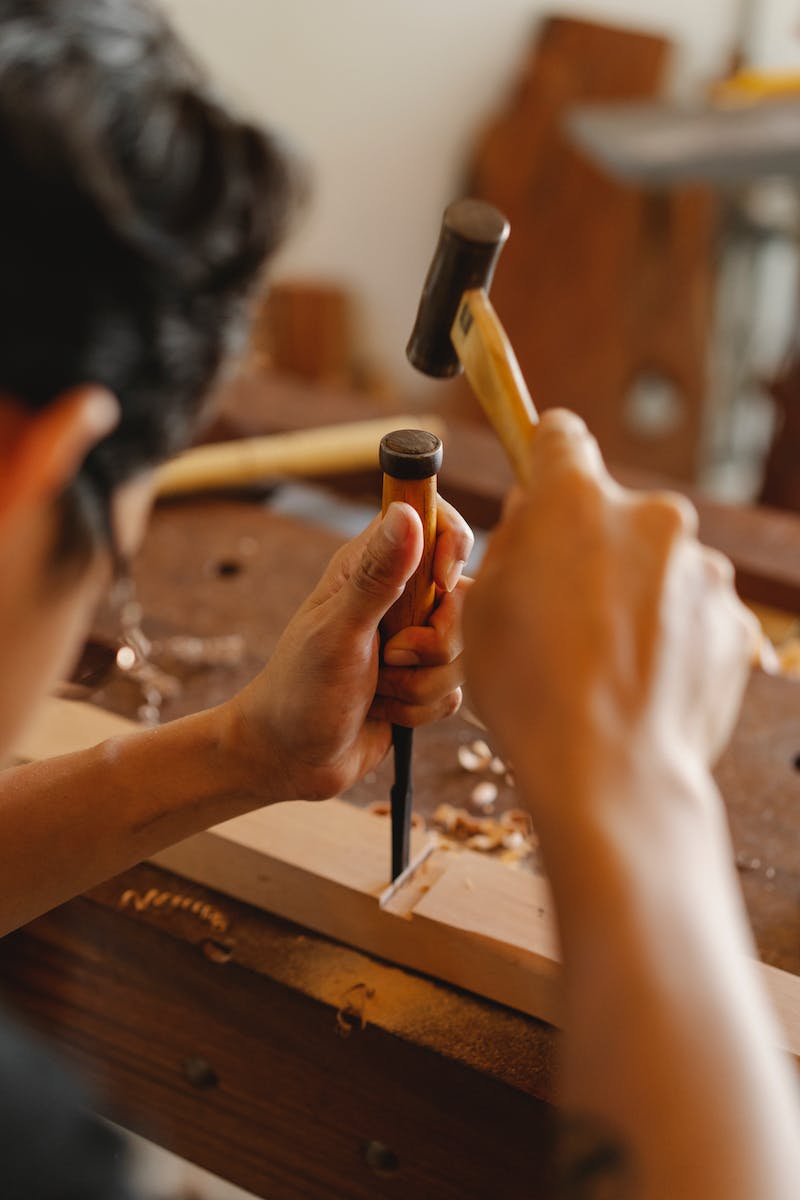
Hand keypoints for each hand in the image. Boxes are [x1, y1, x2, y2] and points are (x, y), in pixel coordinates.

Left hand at [226, 496, 472, 801]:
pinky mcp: (425, 679)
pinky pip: (457, 688)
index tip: (439, 585)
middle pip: (465, 596)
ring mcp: (414, 639)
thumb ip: (377, 575)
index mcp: (372, 564)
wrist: (291, 759)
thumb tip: (408, 512)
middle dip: (436, 641)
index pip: (436, 522)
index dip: (451, 548)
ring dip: (423, 683)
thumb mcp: (339, 631)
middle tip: (390, 657)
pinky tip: (386, 710)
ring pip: (463, 650)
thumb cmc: (300, 689)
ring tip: (379, 690)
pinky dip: (423, 707)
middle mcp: (398, 596)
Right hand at [462, 410, 758, 835]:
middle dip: (591, 547)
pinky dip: (670, 637)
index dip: (544, 457)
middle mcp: (652, 518)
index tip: (541, 478)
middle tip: (561, 612)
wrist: (610, 774)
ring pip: (659, 566)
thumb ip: (511, 544)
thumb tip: (536, 517)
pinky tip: (639, 684)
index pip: (560, 438)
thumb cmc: (529, 693)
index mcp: (577, 501)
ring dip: (634, 595)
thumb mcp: (480, 609)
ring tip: (601, 664)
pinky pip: (693, 614)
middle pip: (615, 513)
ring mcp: (703, 571)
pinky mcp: (734, 622)